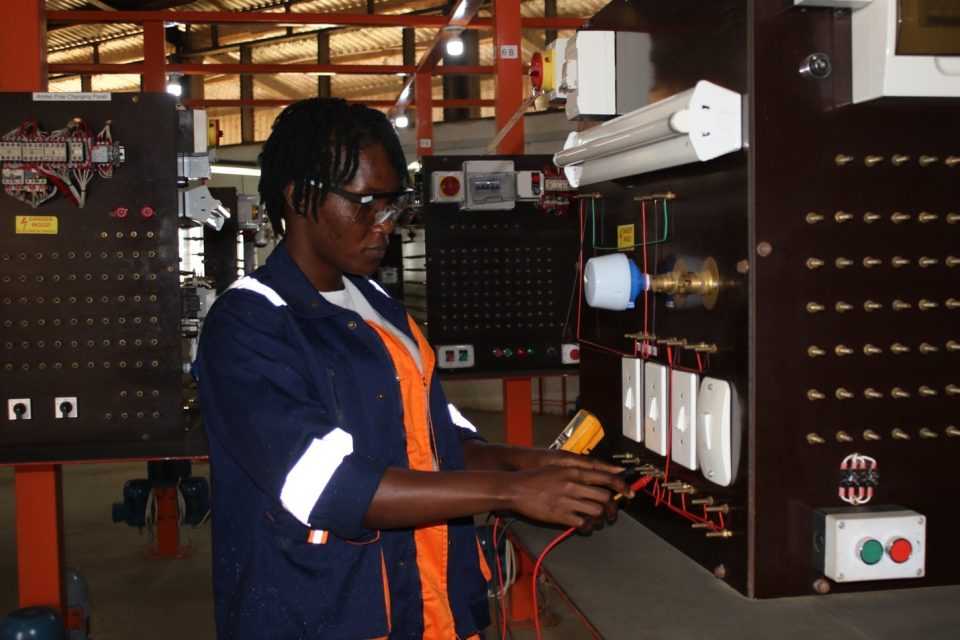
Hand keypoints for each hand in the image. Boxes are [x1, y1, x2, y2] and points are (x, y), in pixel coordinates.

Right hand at [504, 464, 631, 532]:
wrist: (516, 488)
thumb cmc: (536, 477)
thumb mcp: (558, 466)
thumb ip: (578, 470)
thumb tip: (597, 475)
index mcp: (574, 470)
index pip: (606, 478)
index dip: (622, 486)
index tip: (630, 493)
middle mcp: (573, 484)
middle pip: (605, 497)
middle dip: (613, 508)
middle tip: (612, 513)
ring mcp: (567, 500)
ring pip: (596, 511)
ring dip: (601, 519)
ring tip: (599, 522)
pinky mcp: (560, 514)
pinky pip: (582, 523)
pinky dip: (588, 527)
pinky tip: (585, 527)